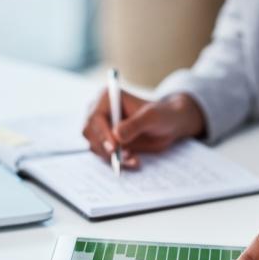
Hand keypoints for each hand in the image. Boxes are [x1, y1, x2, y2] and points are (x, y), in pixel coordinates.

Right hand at [83, 91, 205, 166]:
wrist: (169, 125)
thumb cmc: (162, 115)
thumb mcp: (152, 118)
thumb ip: (135, 125)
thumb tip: (116, 135)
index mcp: (107, 98)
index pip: (94, 117)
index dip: (101, 133)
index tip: (114, 147)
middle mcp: (100, 111)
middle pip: (89, 133)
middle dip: (104, 147)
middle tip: (123, 157)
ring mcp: (102, 128)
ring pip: (95, 146)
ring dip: (112, 157)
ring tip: (133, 158)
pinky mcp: (107, 142)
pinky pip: (104, 155)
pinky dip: (117, 162)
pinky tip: (133, 161)